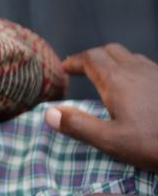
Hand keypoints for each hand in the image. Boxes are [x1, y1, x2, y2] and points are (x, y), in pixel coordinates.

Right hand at [46, 44, 157, 170]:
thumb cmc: (154, 143)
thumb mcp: (110, 141)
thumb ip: (78, 125)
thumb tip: (49, 113)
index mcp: (117, 81)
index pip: (90, 58)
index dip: (74, 61)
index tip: (64, 69)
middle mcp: (137, 70)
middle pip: (111, 51)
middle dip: (93, 57)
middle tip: (81, 70)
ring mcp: (157, 73)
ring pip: (131, 57)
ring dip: (114, 62)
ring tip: (105, 78)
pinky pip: (147, 66)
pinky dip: (132, 70)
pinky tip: (135, 89)